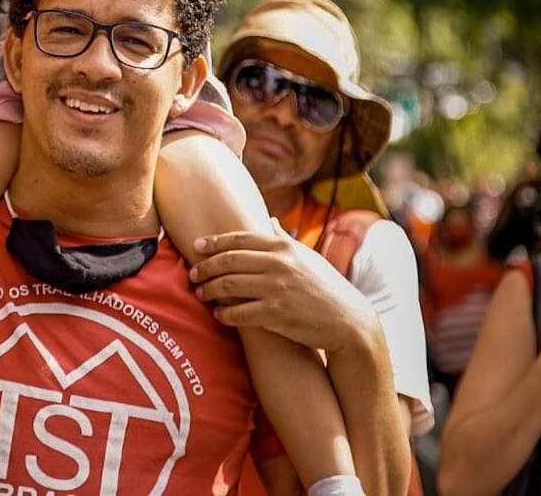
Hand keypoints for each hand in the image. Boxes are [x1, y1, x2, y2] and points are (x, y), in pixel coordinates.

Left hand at [189, 220, 375, 354]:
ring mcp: (276, 289)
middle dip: (205, 267)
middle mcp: (278, 264)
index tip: (196, 246)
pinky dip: (224, 314)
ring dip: (210, 290)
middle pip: (228, 261)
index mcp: (283, 247)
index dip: (214, 242)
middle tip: (193, 273)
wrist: (348, 321)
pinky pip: (239, 313)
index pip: (239, 239)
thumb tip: (271, 220)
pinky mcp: (276, 314)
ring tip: (201, 294)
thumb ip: (284, 239)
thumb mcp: (307, 257)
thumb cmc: (325, 287)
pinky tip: (218, 315)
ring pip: (229, 285)